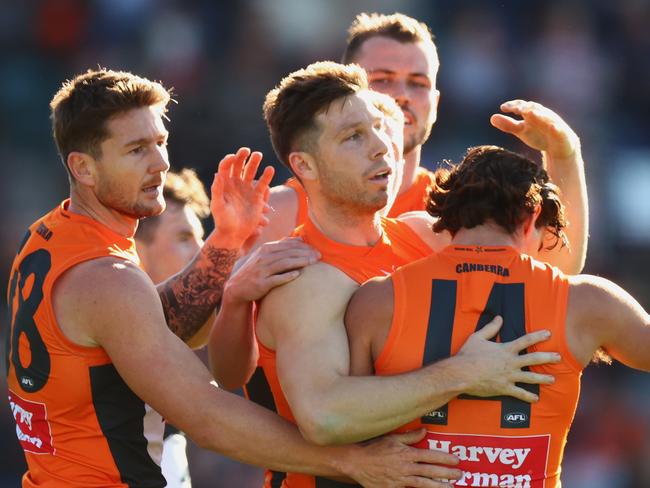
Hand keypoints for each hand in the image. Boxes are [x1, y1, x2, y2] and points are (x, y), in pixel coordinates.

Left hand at [210, 147, 274, 247]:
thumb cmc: (223, 221)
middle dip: (242, 157)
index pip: (225, 167)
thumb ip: (217, 190)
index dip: (229, 160)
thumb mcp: (218, 206)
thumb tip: (217, 174)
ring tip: (258, 155)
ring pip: (251, 172)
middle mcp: (235, 184)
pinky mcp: (257, 197)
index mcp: (224, 184)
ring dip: (254, 162)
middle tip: (247, 150)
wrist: (234, 234)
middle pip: (238, 165)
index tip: (233, 157)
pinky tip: (270, 169)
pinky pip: (263, 184)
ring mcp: (246, 189)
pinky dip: (267, 176)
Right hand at [225, 238, 319, 302]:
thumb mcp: (266, 256)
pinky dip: (287, 276)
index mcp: (266, 249)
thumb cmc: (257, 270)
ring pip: (284, 263)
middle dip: (305, 253)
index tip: (317, 250)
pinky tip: (298, 275)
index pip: (288, 245)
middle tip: (319, 256)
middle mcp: (264, 258)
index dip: (304, 247)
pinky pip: (276, 279)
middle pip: (288, 253)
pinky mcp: (261, 284)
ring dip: (300, 262)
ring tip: (313, 263)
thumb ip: (282, 247)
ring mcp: (262, 270)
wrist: (238, 287)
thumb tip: (300, 238)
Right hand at [343, 429, 460, 487]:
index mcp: (406, 453)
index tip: (456, 460)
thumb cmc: (373, 448)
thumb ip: (410, 436)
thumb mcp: (392, 438)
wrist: (356, 461)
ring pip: (424, 484)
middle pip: (431, 471)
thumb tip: (424, 431)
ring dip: (438, 486)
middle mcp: (406, 467)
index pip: (430, 455)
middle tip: (460, 474)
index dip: (445, 458)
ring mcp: (400, 480)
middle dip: (447, 473)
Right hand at [457, 316, 559, 401]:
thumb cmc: (468, 355)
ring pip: (531, 377)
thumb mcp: (477, 337)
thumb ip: (490, 328)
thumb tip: (499, 317)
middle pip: (534, 359)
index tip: (549, 334)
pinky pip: (519, 393)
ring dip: (543, 378)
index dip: (538, 336)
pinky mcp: (504, 388)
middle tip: (559, 357)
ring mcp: (509, 376)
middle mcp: (511, 362)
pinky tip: (535, 399)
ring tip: (553, 379)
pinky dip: (528, 396)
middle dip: (548, 357)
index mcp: (505, 349)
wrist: (461, 374)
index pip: (526, 340)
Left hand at [490, 100, 578, 159]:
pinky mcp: (562, 134)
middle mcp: (544, 115)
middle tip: (516, 108)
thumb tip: (492, 117)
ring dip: (539, 115)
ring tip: (530, 113)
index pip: (522, 106)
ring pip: (547, 117)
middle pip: (535, 108)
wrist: (558, 146)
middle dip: (526, 108)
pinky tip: (552, 127)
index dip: (513, 105)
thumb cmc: (538, 134)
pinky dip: (556, 128)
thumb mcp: (521, 130)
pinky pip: (559, 130)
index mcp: (533, 113)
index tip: (503, 107)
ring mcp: (554, 123)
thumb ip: (508, 125)